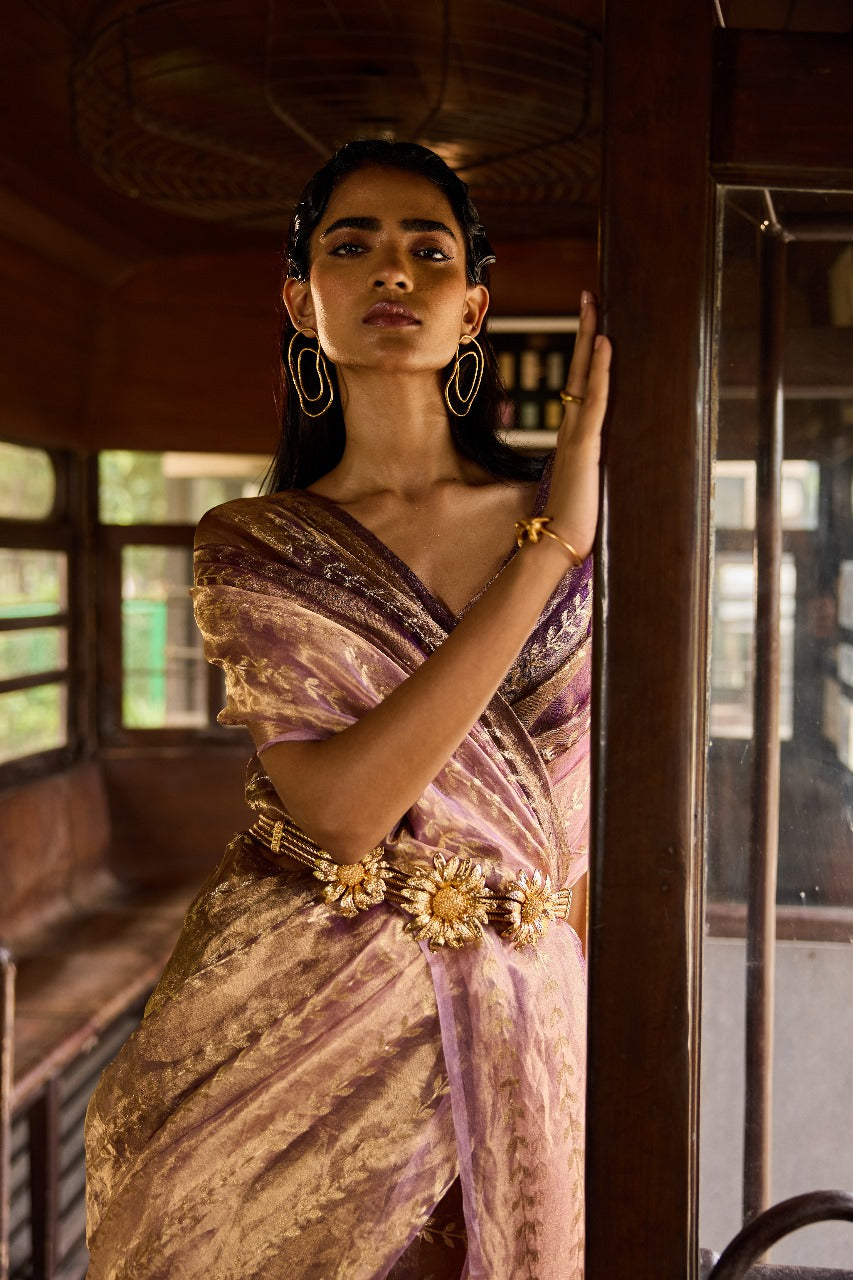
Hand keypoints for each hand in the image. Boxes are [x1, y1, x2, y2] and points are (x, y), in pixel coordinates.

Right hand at [548, 291, 610, 560]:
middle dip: (585, 331)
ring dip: (590, 338)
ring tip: (594, 305)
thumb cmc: (571, 525)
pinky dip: (600, 370)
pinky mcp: (586, 445)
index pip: (580, 386)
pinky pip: (595, 399)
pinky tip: (605, 342)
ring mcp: (577, 435)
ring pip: (585, 376)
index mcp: (574, 438)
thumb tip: (596, 471)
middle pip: (578, 370)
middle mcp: (572, 430)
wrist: (557, 545)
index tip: (591, 323)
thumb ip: (588, 473)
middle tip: (589, 296)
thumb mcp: (586, 490)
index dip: (584, 353)